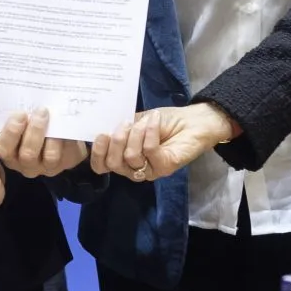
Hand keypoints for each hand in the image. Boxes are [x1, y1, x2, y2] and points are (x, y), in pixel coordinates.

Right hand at [0, 109, 87, 179]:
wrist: (58, 130)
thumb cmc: (31, 121)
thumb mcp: (21, 119)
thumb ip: (18, 115)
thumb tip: (21, 96)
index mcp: (10, 153)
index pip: (3, 149)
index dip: (10, 132)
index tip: (20, 113)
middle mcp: (27, 164)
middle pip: (28, 155)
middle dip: (35, 131)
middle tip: (41, 110)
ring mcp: (48, 167)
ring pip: (50, 156)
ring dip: (53, 135)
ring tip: (55, 117)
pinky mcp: (67, 162)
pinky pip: (69, 152)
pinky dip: (69, 136)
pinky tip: (67, 122)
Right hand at [90, 103, 237, 182]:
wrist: (194, 120)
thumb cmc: (164, 120)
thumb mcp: (136, 121)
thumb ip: (119, 129)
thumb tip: (101, 130)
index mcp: (124, 157)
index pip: (101, 166)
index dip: (96, 153)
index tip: (101, 134)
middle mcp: (134, 167)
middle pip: (113, 164)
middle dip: (116, 140)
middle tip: (126, 124)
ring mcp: (150, 170)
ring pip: (130, 157)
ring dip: (136, 133)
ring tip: (146, 121)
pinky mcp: (164, 167)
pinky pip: (149, 151)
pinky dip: (150, 132)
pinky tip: (155, 121)